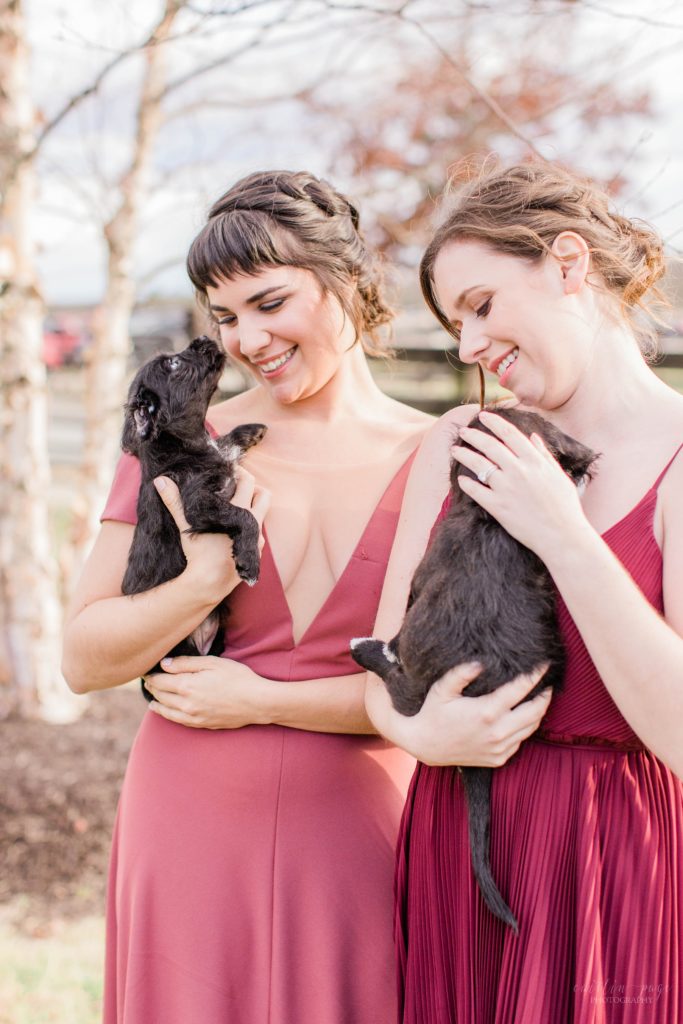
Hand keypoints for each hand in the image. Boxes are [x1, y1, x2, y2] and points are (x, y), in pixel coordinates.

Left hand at [144, 655, 268, 728]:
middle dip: (152, 687)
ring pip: (165, 710)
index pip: (159, 681)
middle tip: (147, 680)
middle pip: (160, 695)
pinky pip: (176, 720)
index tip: (146, 671)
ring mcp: (192, 717)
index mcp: (187, 685)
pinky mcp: (200, 725)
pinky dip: (165, 714)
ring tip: (150, 695)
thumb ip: (186, 663)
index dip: (150, 675)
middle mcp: (186, 704)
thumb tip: (164, 664)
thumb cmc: (237, 677)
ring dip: (155, 701)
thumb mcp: (212, 663)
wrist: (256, 702)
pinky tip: (162, 710)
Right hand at [154, 468, 270, 599]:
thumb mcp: (187, 525)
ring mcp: (257, 538)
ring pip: (263, 514)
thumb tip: (160, 480)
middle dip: (252, 487)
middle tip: (236, 485)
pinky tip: (235, 528)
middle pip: (264, 494)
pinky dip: (250, 525)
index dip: (240, 472)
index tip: (230, 470)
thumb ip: (175, 501)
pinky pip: (258, 532)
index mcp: (239, 511)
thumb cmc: (199, 553)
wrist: (209, 583)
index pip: (248, 481)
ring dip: (254, 506)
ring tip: (237, 504)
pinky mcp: (256, 552)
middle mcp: (253, 523)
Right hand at [405, 662, 552, 766]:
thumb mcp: (443, 689)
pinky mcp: (498, 758)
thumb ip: (461, 673)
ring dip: (539, 711)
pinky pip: (521, 741)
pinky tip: (523, 716)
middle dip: (545, 695)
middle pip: (535, 711)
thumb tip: (481, 662)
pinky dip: (527, 727)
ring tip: (540, 697)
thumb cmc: (434, 713)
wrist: (426, 746)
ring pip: (532, 727)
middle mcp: (497, 732)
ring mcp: (500, 748)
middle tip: (548, 682)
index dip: (535, 675)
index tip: (544, 664)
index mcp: (486, 712)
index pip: (521, 689)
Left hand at [452, 411, 587, 557]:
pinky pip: (476, 491)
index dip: (494, 422)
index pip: (510, 434)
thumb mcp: (559, 476)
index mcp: (534, 461)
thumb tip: (532, 437)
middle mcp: (519, 471)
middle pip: (490, 446)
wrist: (562, 536)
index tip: (483, 416)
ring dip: (464, 455)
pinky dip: (467, 484)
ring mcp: (506, 488)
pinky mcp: (498, 507)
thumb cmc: (565, 507)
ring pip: (479, 465)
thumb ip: (544, 455)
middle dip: (473, 435)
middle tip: (463, 431)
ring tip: (455, 450)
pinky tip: (461, 480)